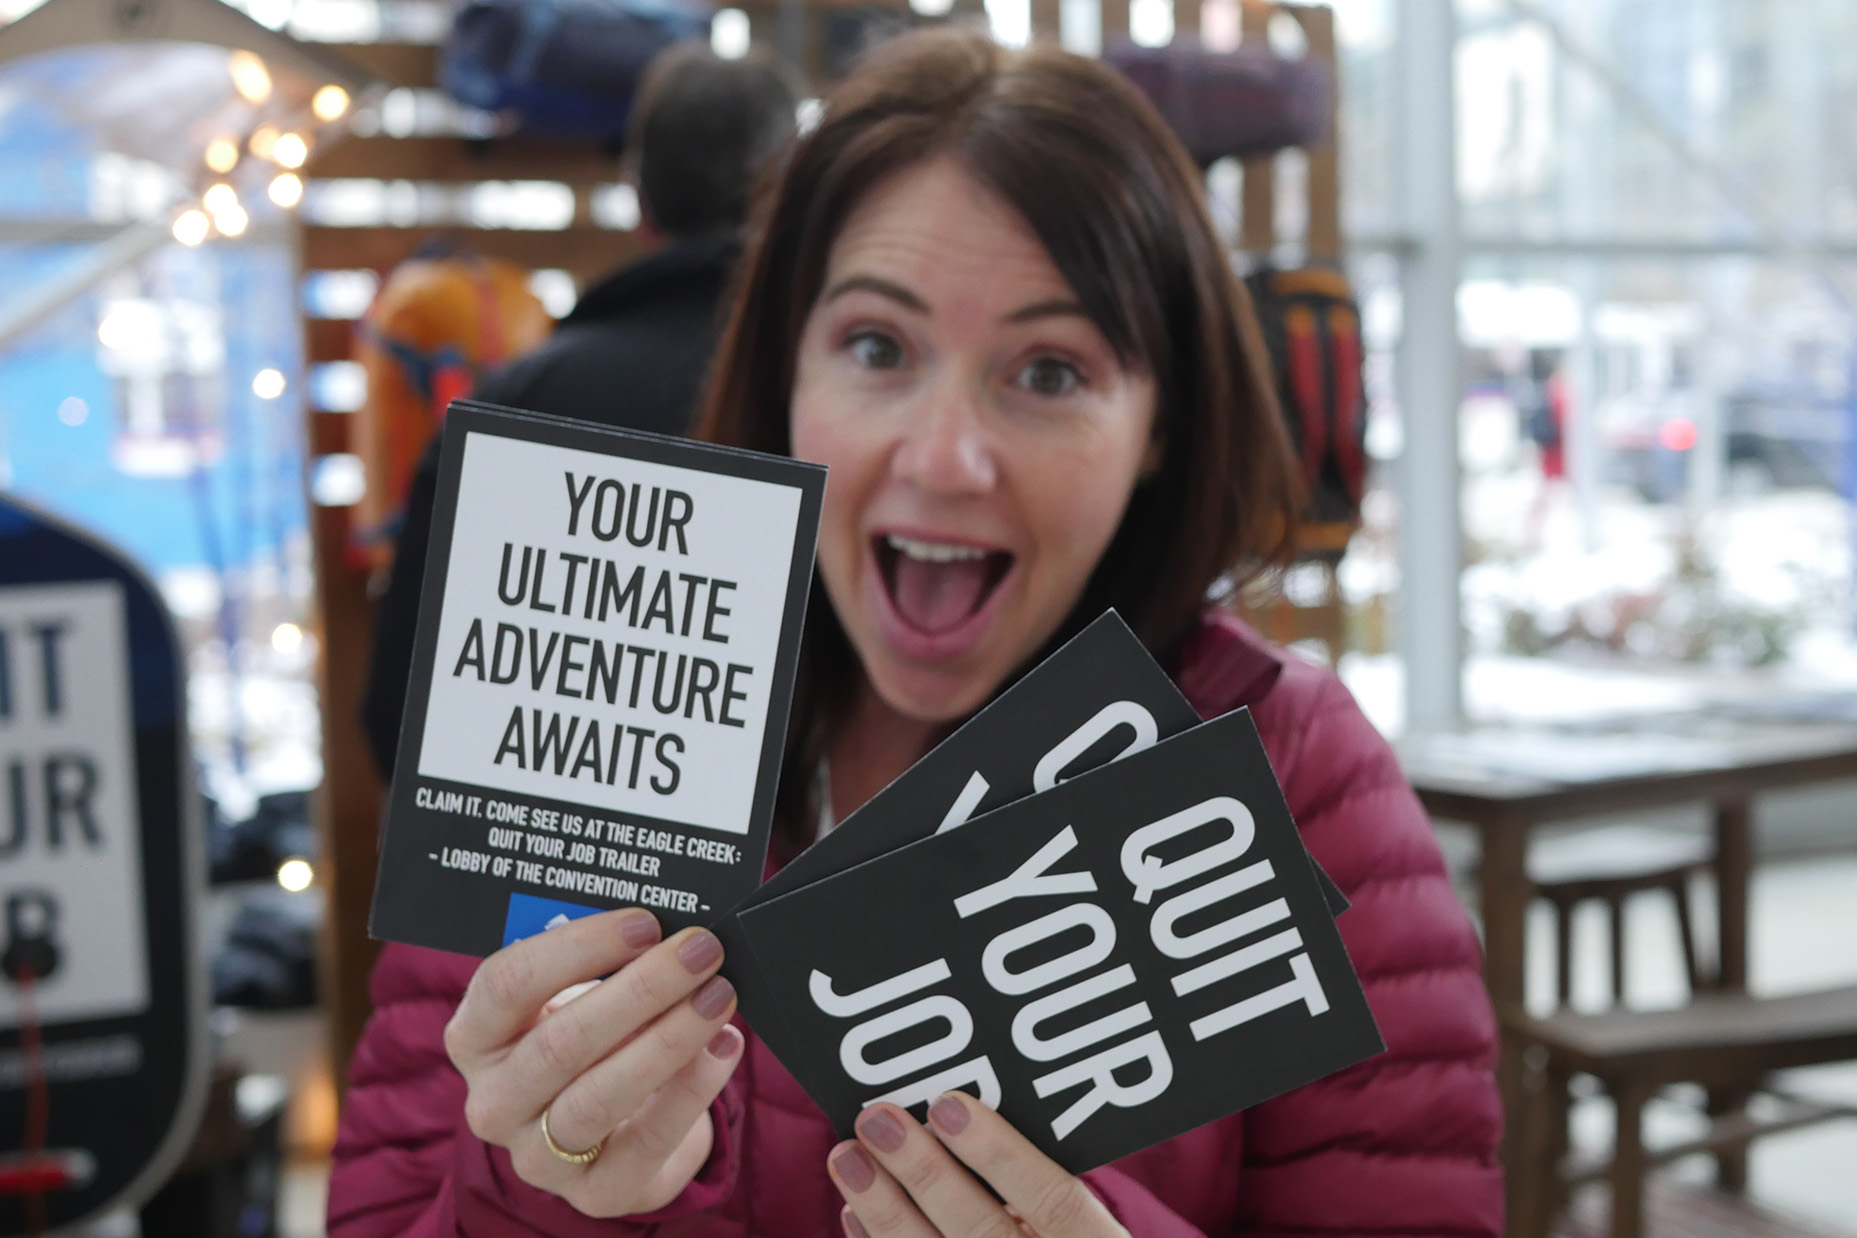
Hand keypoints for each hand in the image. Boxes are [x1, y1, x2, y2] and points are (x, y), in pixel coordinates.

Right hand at [444, 909, 742, 1217]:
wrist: (613, 1129)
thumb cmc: (591, 1037)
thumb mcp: (575, 995)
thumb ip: (605, 961)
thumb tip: (668, 927)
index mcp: (476, 1036)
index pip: (508, 983)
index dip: (580, 948)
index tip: (645, 923)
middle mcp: (494, 1101)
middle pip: (562, 1042)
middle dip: (642, 989)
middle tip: (700, 950)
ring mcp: (537, 1157)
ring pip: (600, 1096)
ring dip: (670, 1038)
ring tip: (718, 996)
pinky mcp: (594, 1193)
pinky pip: (647, 1142)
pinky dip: (693, 1089)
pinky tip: (725, 1045)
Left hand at [827, 1093, 1130, 1237]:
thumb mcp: (1077, 1219)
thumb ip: (1037, 1180)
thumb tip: (955, 1113)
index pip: (1056, 1202)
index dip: (1003, 1154)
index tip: (948, 1104)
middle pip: (982, 1232)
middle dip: (925, 1172)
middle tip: (878, 1119)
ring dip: (885, 1208)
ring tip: (848, 1155)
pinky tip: (856, 1211)